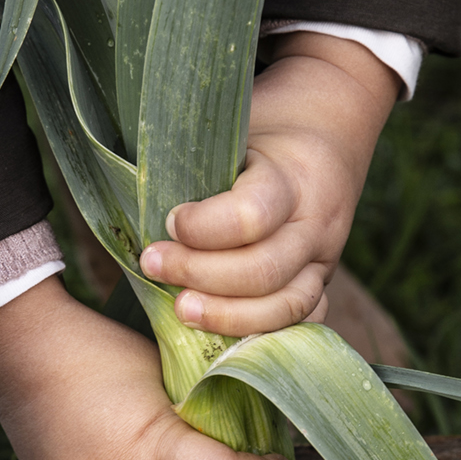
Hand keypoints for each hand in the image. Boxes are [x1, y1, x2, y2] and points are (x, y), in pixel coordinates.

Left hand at [138, 32, 399, 336]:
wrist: (330, 128)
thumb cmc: (265, 127)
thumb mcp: (233, 126)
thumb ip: (196, 160)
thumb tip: (130, 196)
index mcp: (293, 176)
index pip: (251, 215)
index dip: (202, 227)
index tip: (169, 220)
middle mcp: (316, 223)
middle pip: (264, 271)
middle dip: (200, 274)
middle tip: (152, 264)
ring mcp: (324, 260)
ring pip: (286, 306)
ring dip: (227, 316)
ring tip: (180, 309)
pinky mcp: (322, 283)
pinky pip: (301, 322)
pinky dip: (259, 333)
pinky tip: (218, 331)